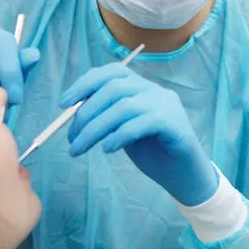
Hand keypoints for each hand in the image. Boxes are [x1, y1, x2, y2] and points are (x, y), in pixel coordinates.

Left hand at [60, 64, 218, 206]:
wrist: (185, 176)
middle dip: (86, 113)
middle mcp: (156, 91)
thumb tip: (73, 115)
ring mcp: (167, 105)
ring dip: (95, 129)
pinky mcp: (174, 124)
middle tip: (72, 138)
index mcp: (142, 88)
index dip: (85, 84)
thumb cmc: (153, 154)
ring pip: (124, 107)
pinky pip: (140, 123)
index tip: (64, 104)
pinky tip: (108, 149)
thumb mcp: (123, 131)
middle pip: (114, 89)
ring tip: (80, 148)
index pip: (111, 72)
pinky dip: (119, 135)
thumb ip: (106, 118)